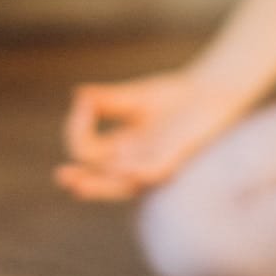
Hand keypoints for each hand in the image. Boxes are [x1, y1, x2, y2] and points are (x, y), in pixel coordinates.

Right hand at [55, 68, 242, 200]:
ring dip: (103, 183)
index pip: (89, 151)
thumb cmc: (177, 97)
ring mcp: (156, 163)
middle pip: (102, 180)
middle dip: (82, 181)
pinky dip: (139, 173)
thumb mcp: (135, 97)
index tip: (81, 101)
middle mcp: (135, 161)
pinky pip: (155, 172)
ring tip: (81, 183)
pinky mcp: (177, 158)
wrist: (212, 91)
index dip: (77, 129)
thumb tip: (77, 94)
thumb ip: (108, 100)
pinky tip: (126, 169)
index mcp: (122, 148)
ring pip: (124, 183)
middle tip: (63, 177)